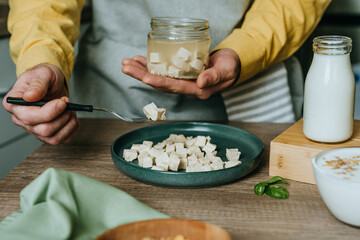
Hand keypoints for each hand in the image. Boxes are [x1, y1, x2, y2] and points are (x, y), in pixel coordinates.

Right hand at [2, 64, 79, 144]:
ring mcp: (35, 129)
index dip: (49, 112)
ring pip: (54, 138)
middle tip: (66, 102)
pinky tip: (71, 116)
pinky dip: (72, 128)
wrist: (52, 83)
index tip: (62, 103)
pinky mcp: (49, 134)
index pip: (29, 117)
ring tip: (69, 109)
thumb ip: (38, 84)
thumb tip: (30, 96)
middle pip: (44, 130)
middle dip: (61, 116)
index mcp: (15, 105)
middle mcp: (22, 120)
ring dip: (68, 123)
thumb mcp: (42, 73)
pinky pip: (63, 139)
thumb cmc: (44, 78)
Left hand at [121, 48, 239, 98]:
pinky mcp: (180, 74)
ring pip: (158, 78)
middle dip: (142, 75)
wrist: (230, 67)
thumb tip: (200, 82)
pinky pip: (162, 72)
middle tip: (126, 67)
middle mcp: (186, 88)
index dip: (159, 83)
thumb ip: (214, 77)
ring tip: (127, 63)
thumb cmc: (230, 68)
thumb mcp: (226, 71)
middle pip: (161, 84)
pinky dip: (150, 66)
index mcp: (197, 90)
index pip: (175, 87)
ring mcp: (182, 82)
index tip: (145, 78)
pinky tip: (139, 60)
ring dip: (141, 71)